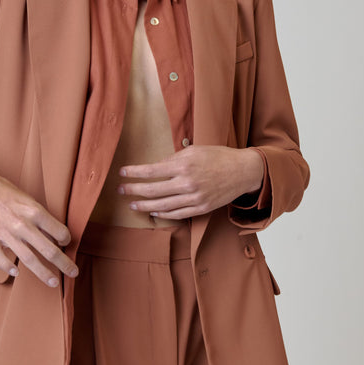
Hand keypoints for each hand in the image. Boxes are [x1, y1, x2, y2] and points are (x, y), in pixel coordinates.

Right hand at [0, 162, 76, 286]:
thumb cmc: (3, 189)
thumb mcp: (27, 198)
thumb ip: (39, 217)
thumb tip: (53, 234)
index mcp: (34, 211)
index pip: (59, 231)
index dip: (67, 239)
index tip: (67, 242)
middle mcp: (22, 224)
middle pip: (48, 250)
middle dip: (64, 263)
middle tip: (73, 272)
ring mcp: (6, 234)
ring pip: (28, 259)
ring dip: (43, 273)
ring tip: (53, 282)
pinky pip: (1, 258)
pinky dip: (8, 267)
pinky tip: (16, 273)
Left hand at [118, 146, 263, 219]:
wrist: (242, 171)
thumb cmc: (218, 156)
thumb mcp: (194, 150)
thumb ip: (174, 159)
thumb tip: (156, 166)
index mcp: (184, 165)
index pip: (151, 170)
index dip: (134, 172)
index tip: (122, 172)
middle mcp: (187, 183)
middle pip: (153, 190)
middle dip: (133, 190)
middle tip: (121, 189)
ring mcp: (194, 198)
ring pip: (162, 206)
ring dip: (144, 205)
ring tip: (132, 204)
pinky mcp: (201, 208)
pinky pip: (177, 214)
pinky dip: (162, 214)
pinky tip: (152, 211)